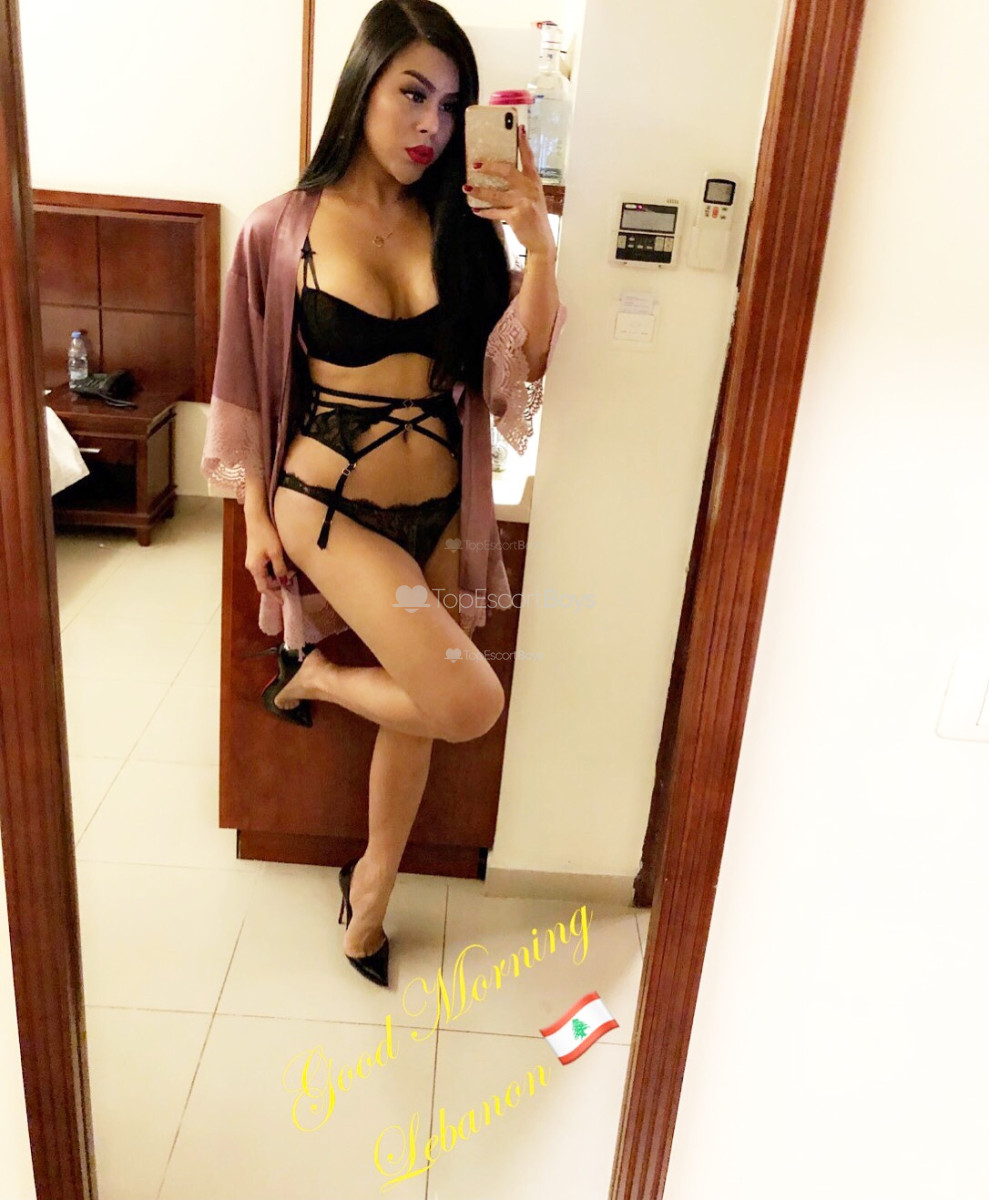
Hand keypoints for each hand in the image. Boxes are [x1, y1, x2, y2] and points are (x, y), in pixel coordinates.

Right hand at [244, 511, 293, 596]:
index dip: (274, 596)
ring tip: (289, 573)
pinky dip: (274, 570)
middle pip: (265, 582)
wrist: (256, 518)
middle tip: (291, 581)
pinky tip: (283, 565)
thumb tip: (284, 582)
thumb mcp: (276, 553)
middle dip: (277, 585)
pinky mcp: (255, 555)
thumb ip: (280, 569)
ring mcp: (253, 560)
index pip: (264, 588)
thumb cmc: (266, 534)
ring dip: (277, 576)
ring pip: (265, 575)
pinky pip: (265, 568)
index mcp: (255, 568)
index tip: (283, 601)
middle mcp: (251, 566)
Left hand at [463, 124, 555, 255]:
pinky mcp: (516, 217)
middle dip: (489, 167)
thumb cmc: (535, 216)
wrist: (542, 241)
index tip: (518, 128)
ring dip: (479, 191)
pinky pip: (495, 212)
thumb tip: (500, 173)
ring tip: (467, 188)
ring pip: (496, 194)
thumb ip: (521, 184)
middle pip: (507, 171)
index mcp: (534, 181)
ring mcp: (523, 203)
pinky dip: (484, 212)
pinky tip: (475, 209)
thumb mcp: (533, 196)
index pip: (529, 158)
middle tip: (475, 165)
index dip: (523, 142)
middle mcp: (529, 189)